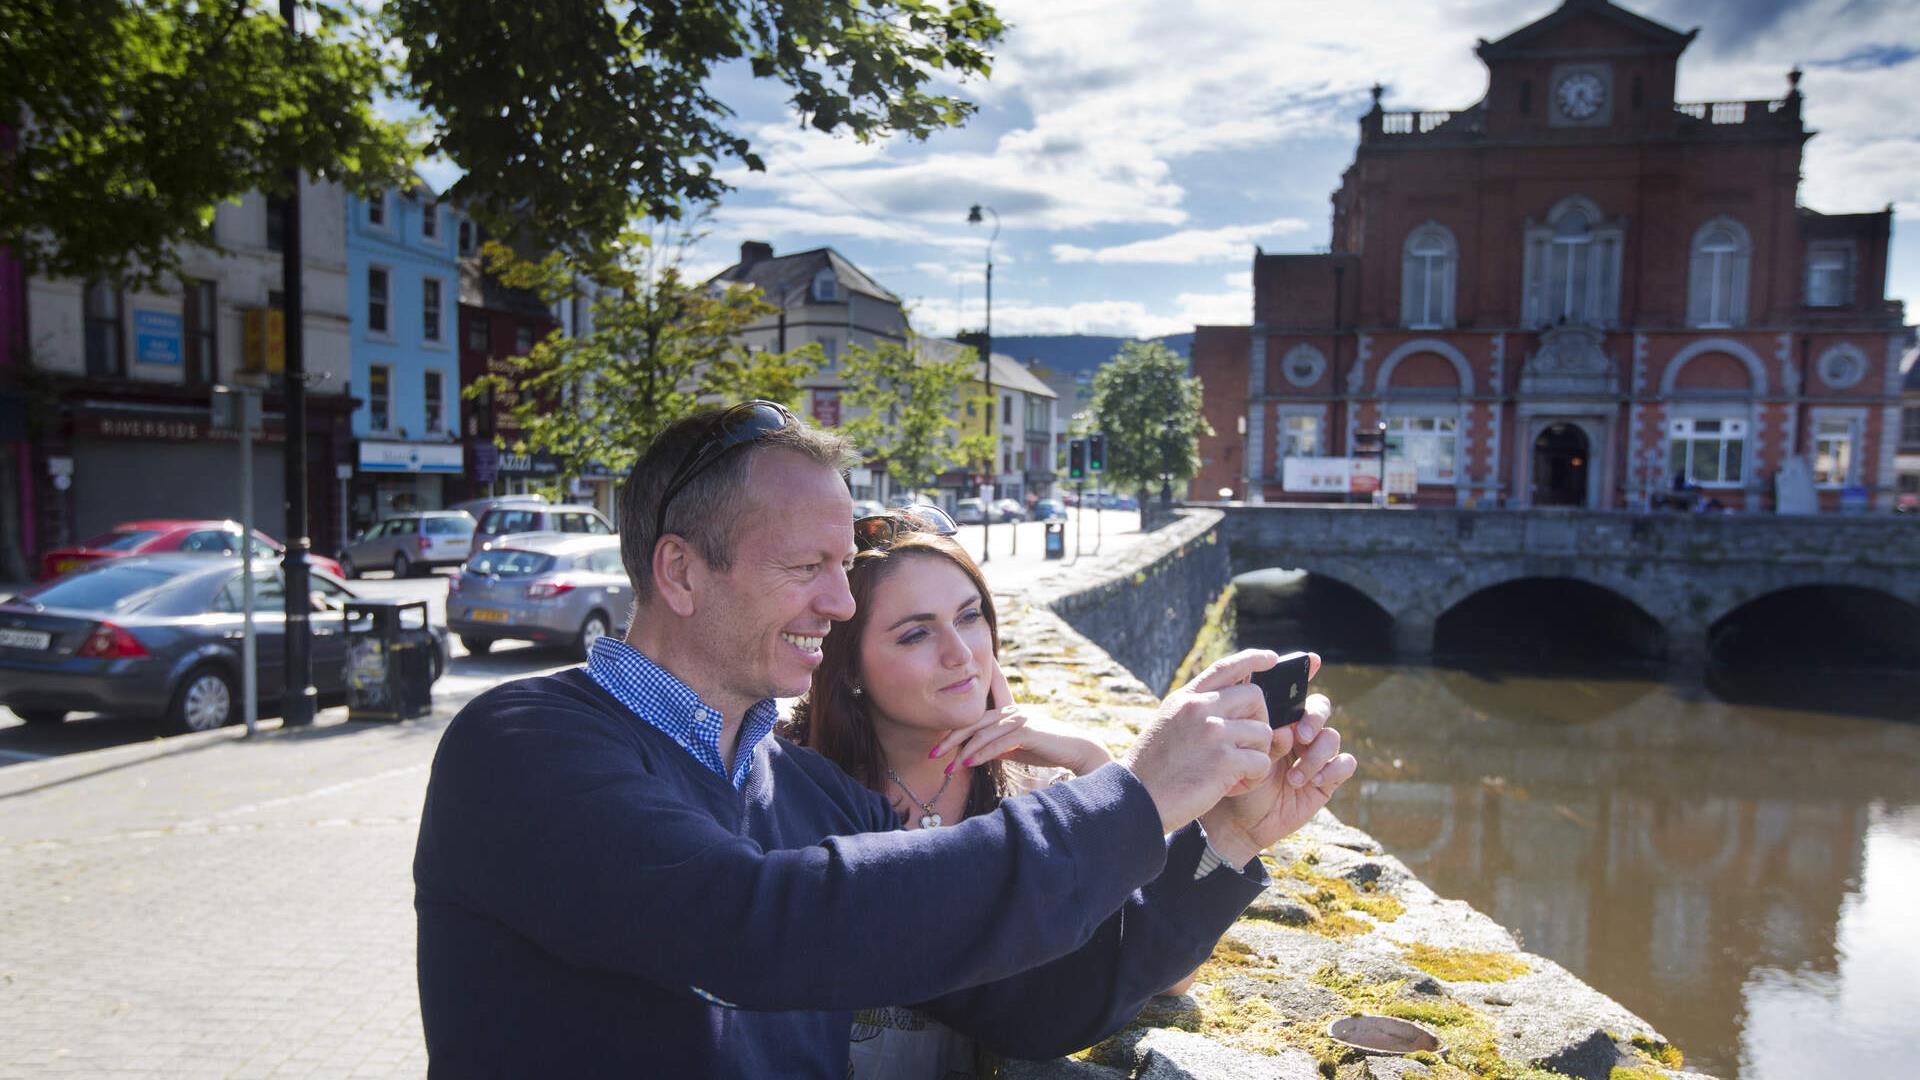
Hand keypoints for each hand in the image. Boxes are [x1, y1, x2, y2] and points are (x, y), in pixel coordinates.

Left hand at [929, 658, 1112, 775]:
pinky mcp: (1028, 730)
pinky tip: (969, 763)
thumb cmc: (1046, 750)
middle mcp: (1010, 712)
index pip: (973, 721)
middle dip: (950, 739)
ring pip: (983, 734)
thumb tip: (976, 755)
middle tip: (932, 755)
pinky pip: (999, 742)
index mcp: (1006, 713)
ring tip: (949, 767)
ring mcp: (1020, 719)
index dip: (953, 734)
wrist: (1076, 750)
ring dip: (964, 751)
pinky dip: (982, 753)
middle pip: (973, 723)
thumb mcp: (1016, 749)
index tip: (936, 751)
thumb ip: (997, 747)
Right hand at [1122, 649, 1282, 834]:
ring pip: (1264, 732)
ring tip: (1239, 772)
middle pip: (1255, 697)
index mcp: (1186, 699)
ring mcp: (1213, 732)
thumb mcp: (1168, 726)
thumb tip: (1232, 703)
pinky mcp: (1224, 760)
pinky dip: (1255, 777)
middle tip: (1249, 744)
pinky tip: (1237, 786)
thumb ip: (1196, 712)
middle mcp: (1200, 708)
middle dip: (1260, 720)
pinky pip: (1262, 762)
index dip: (1253, 659)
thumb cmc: (1152, 770)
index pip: (1226, 668)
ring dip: (1258, 754)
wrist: (1135, 800)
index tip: (1272, 659)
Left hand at [1199, 658, 1356, 866]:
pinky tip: (1309, 781)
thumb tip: (1268, 708)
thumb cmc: (1228, 777)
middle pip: (1320, 708)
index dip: (1306, 671)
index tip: (1313, 660)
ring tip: (1294, 775)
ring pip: (1332, 737)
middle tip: (1298, 734)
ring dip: (1315, 753)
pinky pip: (1345, 764)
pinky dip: (1332, 769)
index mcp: (1277, 718)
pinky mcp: (1326, 780)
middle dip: (1314, 716)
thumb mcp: (1232, 745)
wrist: (1232, 821)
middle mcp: (1299, 732)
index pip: (1297, 689)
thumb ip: (1248, 723)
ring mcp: (1314, 756)